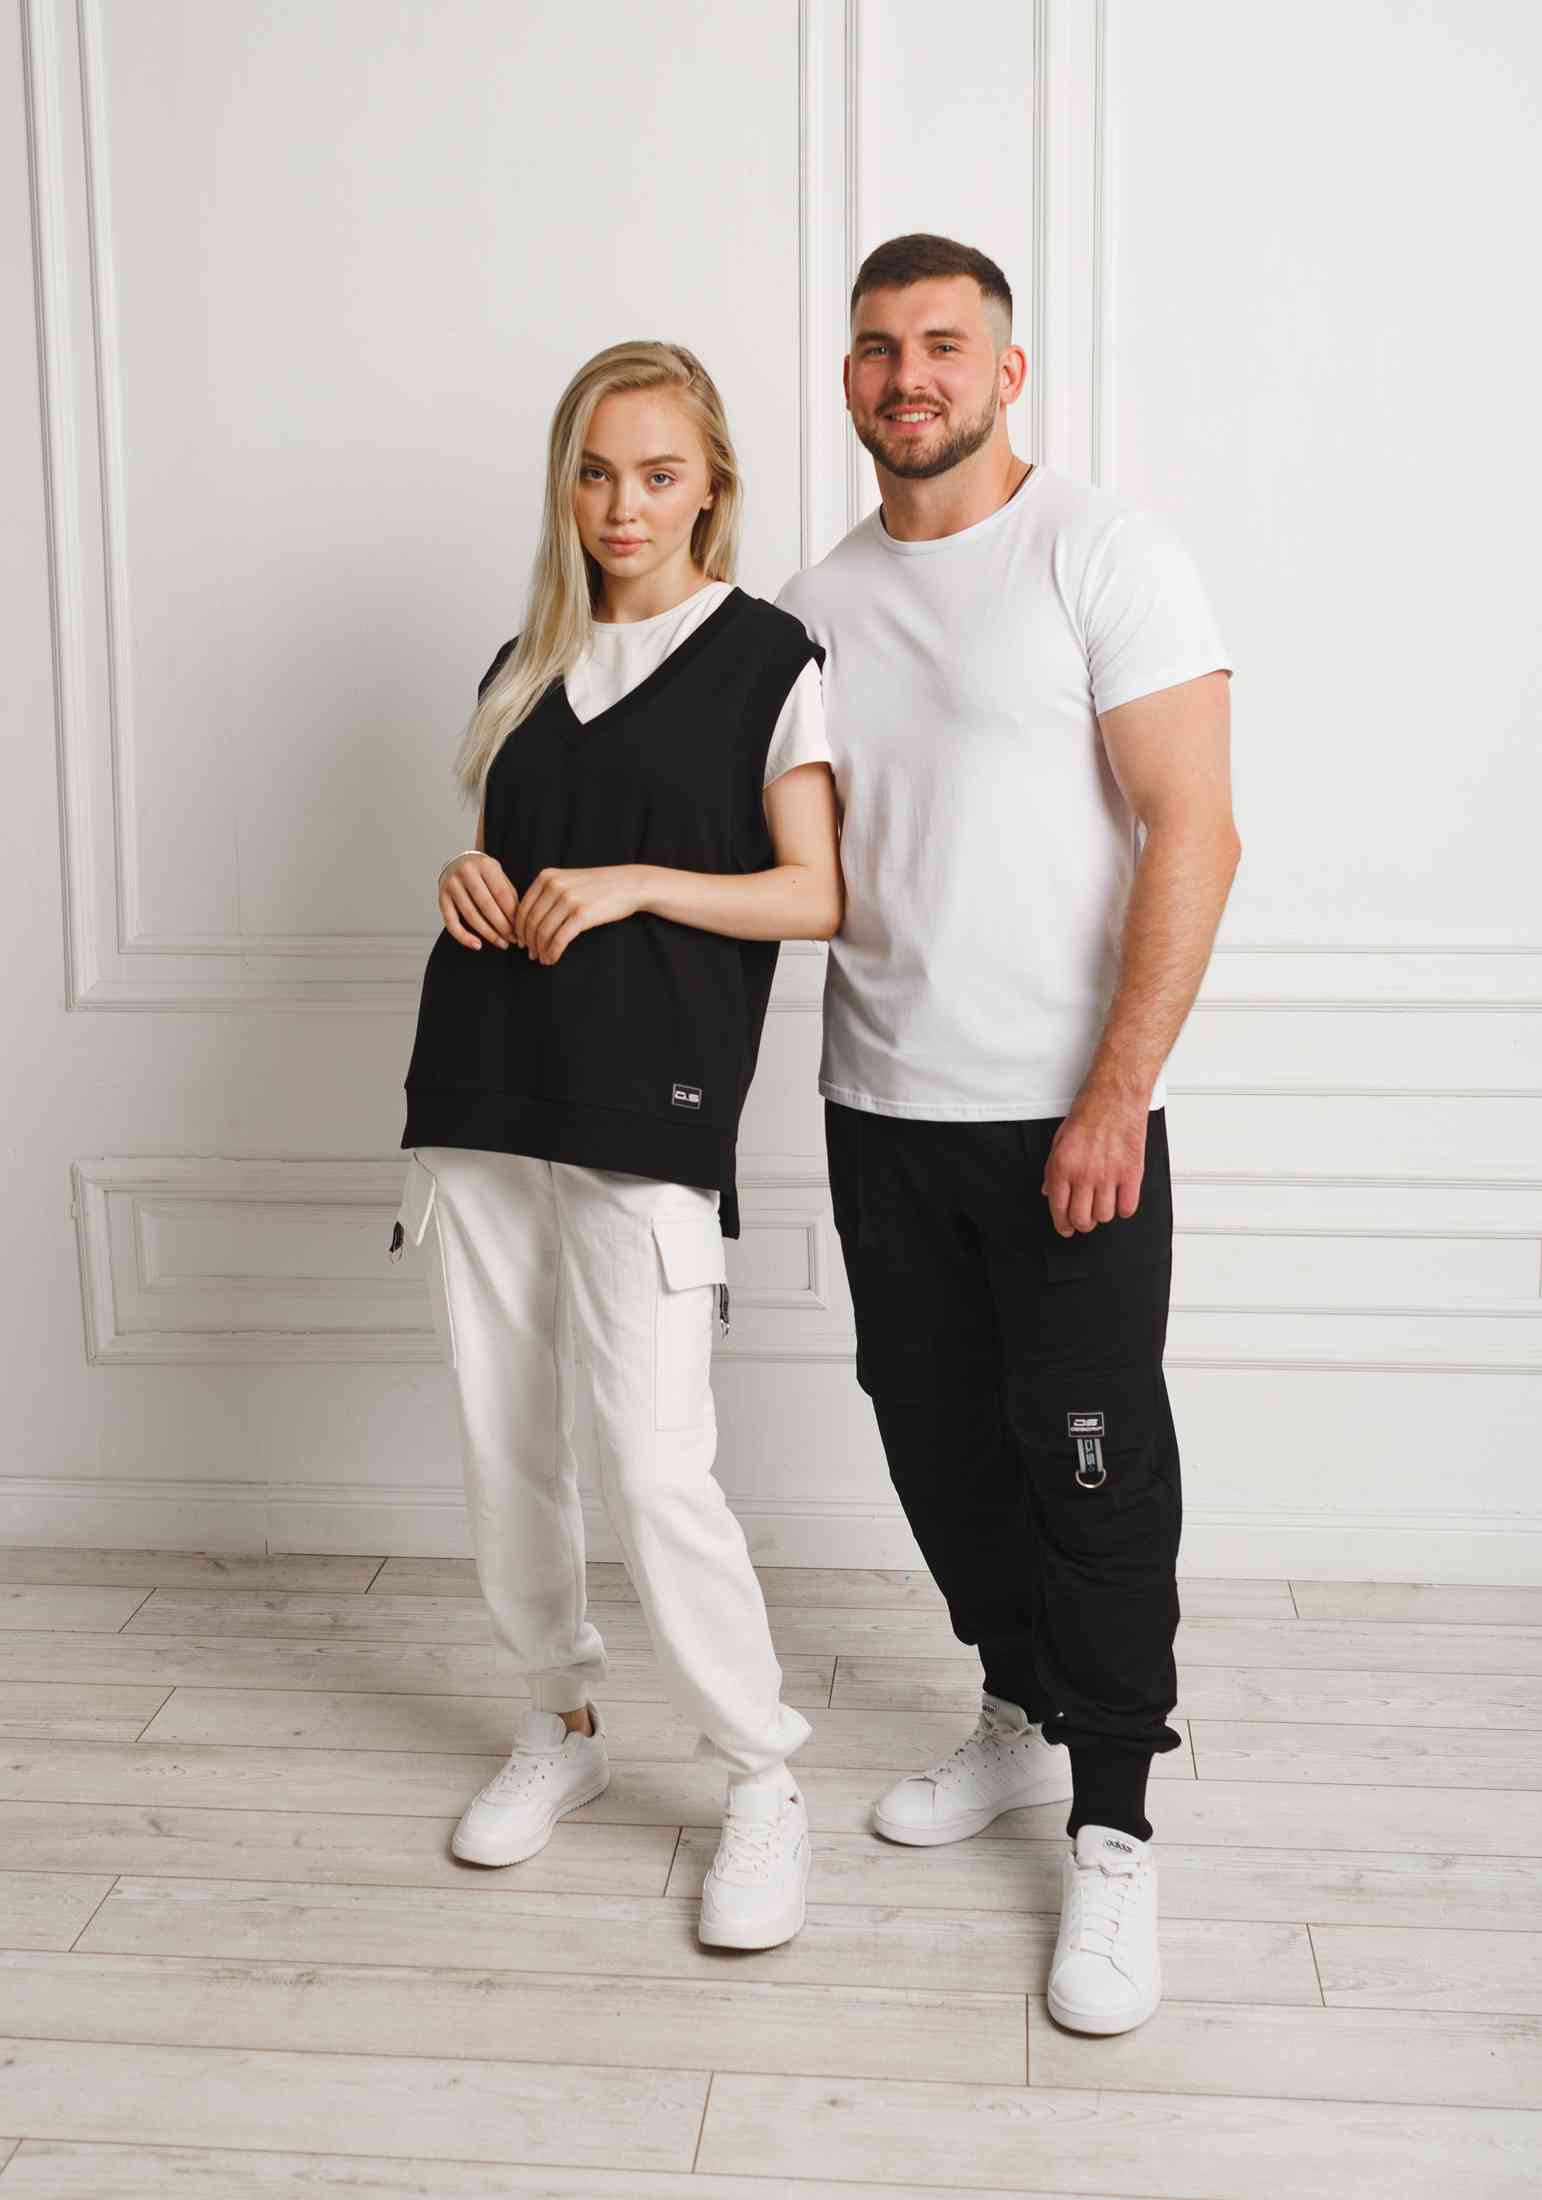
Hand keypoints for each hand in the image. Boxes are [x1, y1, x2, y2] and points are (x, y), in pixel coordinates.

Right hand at [439, 852, 517, 950]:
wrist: (459, 861)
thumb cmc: (483, 872)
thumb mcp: (499, 875)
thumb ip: (509, 894)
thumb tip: (518, 922)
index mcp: (485, 865)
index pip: (501, 894)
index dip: (512, 915)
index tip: (520, 930)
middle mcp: (466, 872)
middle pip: (486, 906)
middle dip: (502, 927)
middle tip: (513, 939)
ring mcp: (451, 885)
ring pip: (471, 916)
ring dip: (488, 934)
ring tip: (501, 943)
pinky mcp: (441, 897)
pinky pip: (451, 922)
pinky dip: (464, 937)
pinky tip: (477, 945)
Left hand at [514, 864, 646, 963]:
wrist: (629, 884)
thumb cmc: (599, 886)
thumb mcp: (568, 880)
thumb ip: (548, 893)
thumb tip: (528, 920)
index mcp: (546, 876)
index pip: (523, 907)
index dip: (519, 929)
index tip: (522, 942)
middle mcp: (554, 886)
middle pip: (531, 922)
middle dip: (529, 942)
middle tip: (532, 954)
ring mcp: (568, 899)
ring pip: (543, 932)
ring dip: (540, 950)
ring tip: (543, 959)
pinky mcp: (581, 914)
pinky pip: (559, 939)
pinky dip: (553, 952)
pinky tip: (553, 958)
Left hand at [1041, 1095, 1148, 1235]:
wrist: (1116, 1094)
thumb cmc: (1088, 1111)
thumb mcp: (1059, 1139)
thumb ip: (1052, 1168)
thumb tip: (1048, 1191)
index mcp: (1062, 1166)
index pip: (1058, 1208)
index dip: (1062, 1224)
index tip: (1066, 1228)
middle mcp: (1084, 1174)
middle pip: (1082, 1219)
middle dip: (1082, 1223)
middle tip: (1086, 1218)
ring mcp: (1109, 1175)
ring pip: (1105, 1216)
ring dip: (1103, 1214)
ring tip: (1104, 1202)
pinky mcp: (1132, 1173)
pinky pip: (1128, 1208)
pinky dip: (1124, 1208)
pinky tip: (1121, 1197)